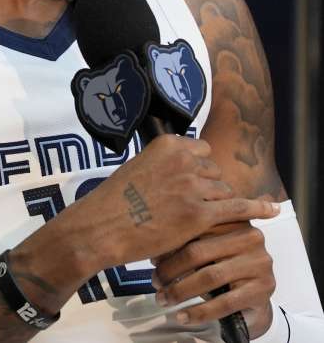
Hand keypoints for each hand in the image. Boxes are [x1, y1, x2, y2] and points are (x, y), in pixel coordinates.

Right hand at [62, 136, 280, 270]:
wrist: (100, 227)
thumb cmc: (112, 202)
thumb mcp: (137, 169)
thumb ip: (164, 165)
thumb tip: (189, 172)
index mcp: (168, 146)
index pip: (203, 151)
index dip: (198, 170)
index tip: (188, 183)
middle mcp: (184, 162)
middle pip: (215, 173)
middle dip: (206, 189)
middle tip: (183, 206)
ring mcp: (194, 188)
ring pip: (223, 193)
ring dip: (214, 206)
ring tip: (191, 220)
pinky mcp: (200, 215)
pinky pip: (238, 208)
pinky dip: (257, 209)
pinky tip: (272, 211)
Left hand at [152, 223, 275, 336]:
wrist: (253, 296)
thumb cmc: (222, 266)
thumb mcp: (205, 248)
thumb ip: (185, 241)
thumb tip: (153, 252)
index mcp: (232, 219)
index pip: (193, 228)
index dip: (168, 244)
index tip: (151, 259)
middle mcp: (250, 236)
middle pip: (197, 252)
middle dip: (170, 270)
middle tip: (155, 282)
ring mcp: (259, 262)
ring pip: (209, 277)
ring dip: (180, 291)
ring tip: (163, 299)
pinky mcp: (263, 288)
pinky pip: (225, 302)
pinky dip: (199, 311)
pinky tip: (183, 316)